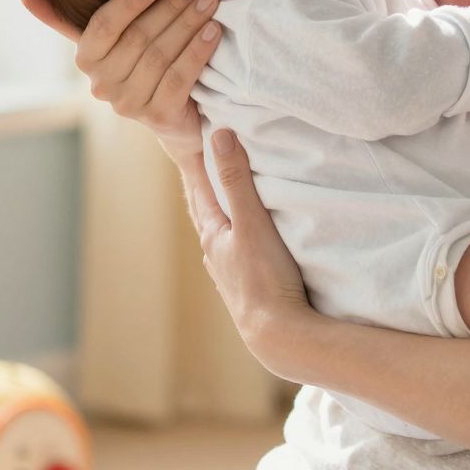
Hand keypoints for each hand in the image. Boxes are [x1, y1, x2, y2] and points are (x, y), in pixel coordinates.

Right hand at [22, 0, 219, 164]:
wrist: (176, 115)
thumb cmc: (141, 63)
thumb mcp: (111, 39)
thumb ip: (72, 16)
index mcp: (86, 60)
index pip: (103, 26)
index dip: (129, 2)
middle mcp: (102, 85)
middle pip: (139, 38)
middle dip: (171, 8)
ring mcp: (129, 104)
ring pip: (161, 55)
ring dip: (189, 24)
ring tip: (210, 1)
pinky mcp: (158, 116)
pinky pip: (180, 77)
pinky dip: (198, 51)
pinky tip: (214, 30)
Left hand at [181, 128, 318, 373]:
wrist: (277, 333)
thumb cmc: (264, 278)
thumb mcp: (252, 222)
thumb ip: (237, 180)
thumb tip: (220, 136)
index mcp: (212, 234)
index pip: (199, 188)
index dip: (196, 162)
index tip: (192, 138)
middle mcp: (215, 252)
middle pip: (204, 210)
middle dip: (202, 184)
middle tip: (199, 160)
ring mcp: (229, 271)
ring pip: (219, 231)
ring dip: (218, 210)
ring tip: (220, 195)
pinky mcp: (246, 285)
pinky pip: (235, 249)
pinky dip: (235, 232)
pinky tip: (242, 239)